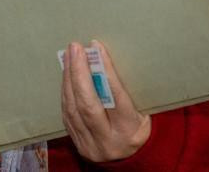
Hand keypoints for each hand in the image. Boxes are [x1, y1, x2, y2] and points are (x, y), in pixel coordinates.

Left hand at [61, 41, 149, 161]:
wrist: (131, 160)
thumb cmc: (139, 128)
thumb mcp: (142, 112)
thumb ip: (126, 91)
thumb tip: (104, 58)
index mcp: (129, 131)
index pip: (115, 97)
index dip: (105, 71)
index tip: (97, 48)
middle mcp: (108, 141)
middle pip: (88, 104)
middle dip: (79, 73)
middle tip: (76, 48)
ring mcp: (90, 145)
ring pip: (73, 109)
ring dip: (68, 79)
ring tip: (69, 56)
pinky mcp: (77, 144)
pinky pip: (67, 114)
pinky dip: (66, 92)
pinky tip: (66, 75)